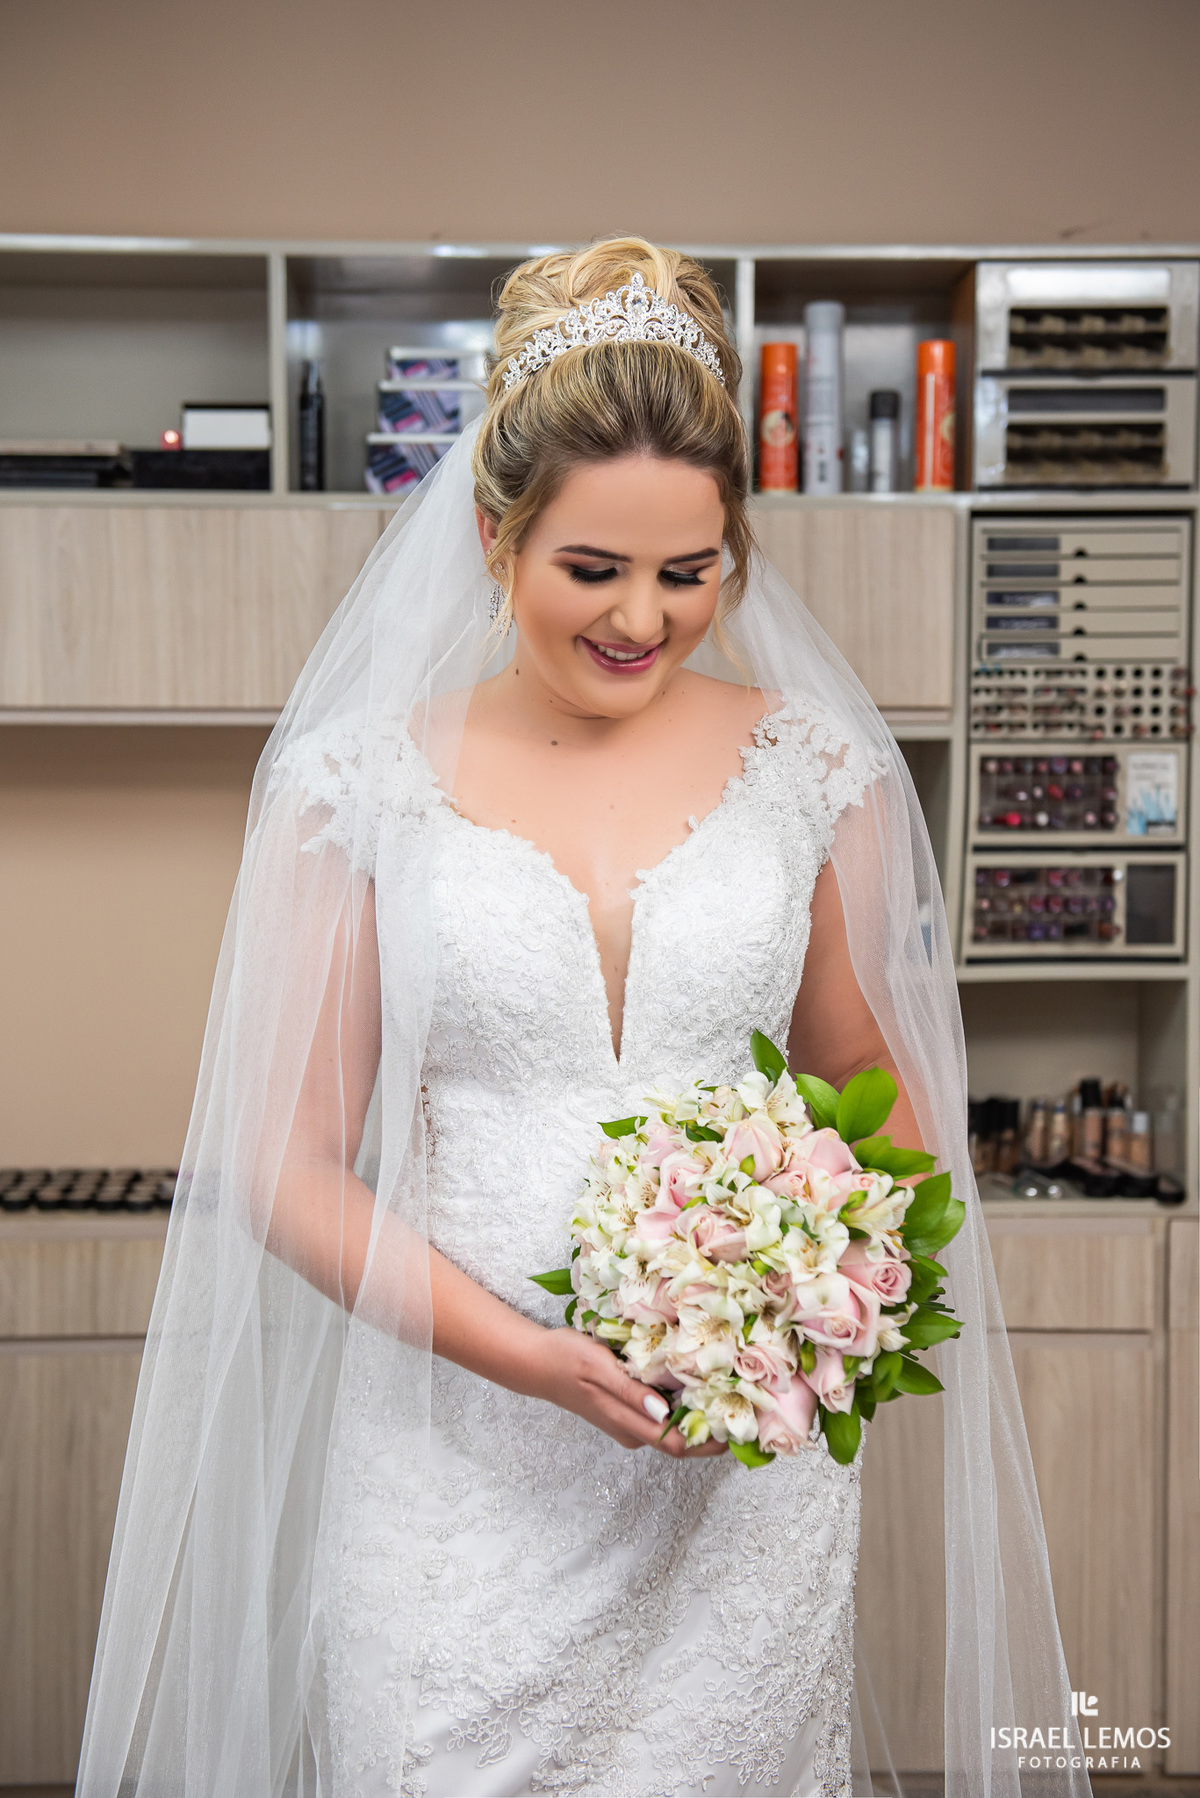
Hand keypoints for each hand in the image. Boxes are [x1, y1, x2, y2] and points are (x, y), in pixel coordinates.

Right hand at [524, 1328, 726, 1457]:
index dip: (712, 1442)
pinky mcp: (626, 1409)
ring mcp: (628, 1422)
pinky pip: (661, 1414)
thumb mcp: (597, 1367)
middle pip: (681, 1441)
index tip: (741, 1425)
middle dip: (713, 1428)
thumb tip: (664, 1413)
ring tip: (728, 1390)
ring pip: (673, 1428)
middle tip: (745, 1404)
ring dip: (699, 1415)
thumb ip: (629, 1392)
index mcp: (627, 1423)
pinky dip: (682, 1403)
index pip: (678, 1445)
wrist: (536, 1362)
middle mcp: (632, 1430)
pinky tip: (695, 1382)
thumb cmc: (565, 1360)